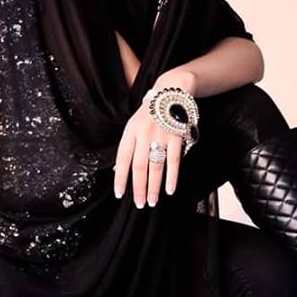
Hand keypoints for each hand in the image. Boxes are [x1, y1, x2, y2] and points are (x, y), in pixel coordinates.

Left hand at [114, 69, 196, 206]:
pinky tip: (170, 189)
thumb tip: (120, 170)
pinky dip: (172, 177)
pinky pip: (174, 161)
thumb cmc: (151, 113)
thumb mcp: (134, 124)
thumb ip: (130, 145)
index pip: (122, 158)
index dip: (120, 177)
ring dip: (154, 187)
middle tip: (139, 204)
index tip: (119, 194)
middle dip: (139, 188)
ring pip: (156, 166)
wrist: (171, 91)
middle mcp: (144, 134)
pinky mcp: (177, 135)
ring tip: (152, 201)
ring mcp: (161, 135)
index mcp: (130, 131)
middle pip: (139, 166)